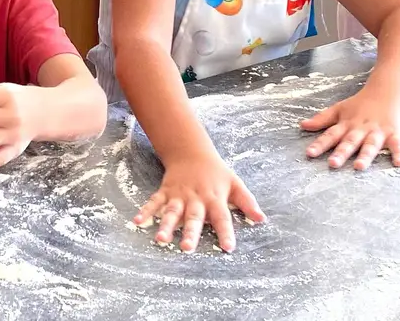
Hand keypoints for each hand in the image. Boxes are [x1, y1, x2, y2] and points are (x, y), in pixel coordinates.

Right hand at [134, 151, 263, 252]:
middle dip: (190, 233)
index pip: (222, 217)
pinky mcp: (165, 192)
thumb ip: (247, 202)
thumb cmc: (216, 172)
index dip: (226, 232)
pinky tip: (138, 221)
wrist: (192, 152)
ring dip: (166, 225)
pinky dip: (146, 211)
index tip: (228, 248)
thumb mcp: (235, 184)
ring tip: (161, 239)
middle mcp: (196, 198)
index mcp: (214, 198)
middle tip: (187, 248)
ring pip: (172, 212)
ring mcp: (179, 195)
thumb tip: (261, 219)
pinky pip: (154, 202)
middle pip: (194, 217)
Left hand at [301, 88, 399, 170]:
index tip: (309, 154)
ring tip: (359, 166)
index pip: (330, 135)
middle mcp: (360, 129)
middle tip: (333, 164)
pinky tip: (399, 164)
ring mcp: (377, 132)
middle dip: (341, 153)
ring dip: (365, 155)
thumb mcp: (339, 110)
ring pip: (370, 145)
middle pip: (350, 142)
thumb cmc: (360, 105)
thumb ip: (322, 119)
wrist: (386, 93)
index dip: (320, 144)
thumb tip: (302, 125)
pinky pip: (397, 145)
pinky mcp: (394, 133)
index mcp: (346, 125)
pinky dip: (399, 153)